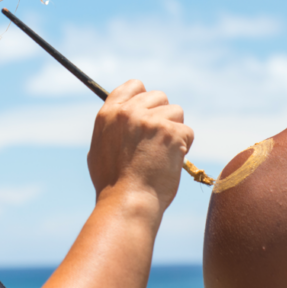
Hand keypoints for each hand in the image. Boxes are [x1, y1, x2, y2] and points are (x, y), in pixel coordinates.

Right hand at [87, 80, 194, 215]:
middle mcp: (130, 112)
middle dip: (163, 115)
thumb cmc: (113, 185)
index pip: (134, 85)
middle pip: (159, 96)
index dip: (145, 97)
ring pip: (176, 112)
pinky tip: (170, 162)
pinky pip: (187, 132)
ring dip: (175, 131)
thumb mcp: (99, 149)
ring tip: (163, 153)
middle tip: (158, 140)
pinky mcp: (172, 133)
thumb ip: (113, 129)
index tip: (149, 111)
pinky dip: (184, 147)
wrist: (128, 202)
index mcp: (109, 113)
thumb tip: (122, 120)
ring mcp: (151, 121)